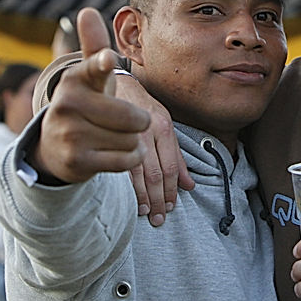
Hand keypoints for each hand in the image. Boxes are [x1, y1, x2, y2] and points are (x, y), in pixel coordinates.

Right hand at [29, 9, 150, 182]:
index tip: (108, 58)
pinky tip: (118, 151)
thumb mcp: (89, 76)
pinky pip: (124, 160)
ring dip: (133, 141)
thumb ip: (94, 46)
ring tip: (117, 136)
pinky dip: (129, 157)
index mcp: (75, 78)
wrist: (55, 146)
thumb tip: (87, 11)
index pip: (94, 69)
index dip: (103, 64)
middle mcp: (68, 104)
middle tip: (131, 121)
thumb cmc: (85, 103)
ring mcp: (70, 133)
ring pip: (130, 140)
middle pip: (132, 117)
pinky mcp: (76, 160)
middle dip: (139, 122)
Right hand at [114, 75, 192, 226]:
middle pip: (156, 173)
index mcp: (164, 128)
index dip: (172, 190)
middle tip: (159, 218)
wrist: (116, 82)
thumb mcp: (164, 124)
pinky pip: (119, 164)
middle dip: (159, 199)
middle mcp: (148, 132)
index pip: (170, 167)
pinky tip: (129, 199)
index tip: (171, 207)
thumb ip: (176, 156)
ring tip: (146, 213)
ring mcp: (128, 134)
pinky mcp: (109, 135)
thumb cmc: (142, 106)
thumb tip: (190, 185)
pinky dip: (126, 185)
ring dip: (143, 196)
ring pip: (138, 173)